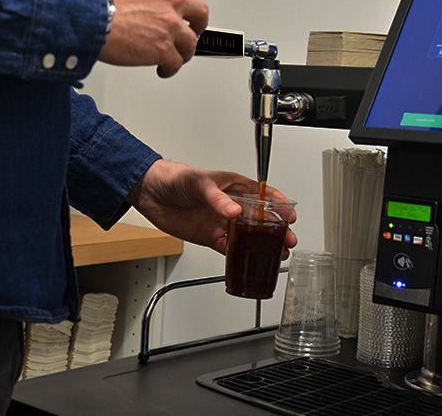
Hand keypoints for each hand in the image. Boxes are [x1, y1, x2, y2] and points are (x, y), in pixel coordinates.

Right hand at [96, 0, 208, 77]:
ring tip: (175, 57)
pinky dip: (170, 68)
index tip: (184, 11)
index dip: (186, 4)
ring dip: (183, 51)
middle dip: (197, 26)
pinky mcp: (163, 49)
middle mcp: (171, 1)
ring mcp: (169, 26)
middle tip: (192, 33)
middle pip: (200, 14)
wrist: (87, 14)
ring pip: (190, 43)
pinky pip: (176, 63)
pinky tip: (163, 69)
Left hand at [127, 160, 297, 256]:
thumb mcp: (199, 183)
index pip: (263, 195)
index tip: (289, 215)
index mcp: (234, 187)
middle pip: (261, 219)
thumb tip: (234, 211)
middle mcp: (231, 206)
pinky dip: (240, 256)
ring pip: (248, 236)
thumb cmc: (176, 179)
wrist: (152, 193)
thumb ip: (217, 198)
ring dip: (263, 245)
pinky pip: (229, 248)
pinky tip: (251, 261)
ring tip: (277, 253)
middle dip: (277, 230)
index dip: (278, 205)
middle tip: (288, 239)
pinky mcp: (210, 237)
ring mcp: (222, 222)